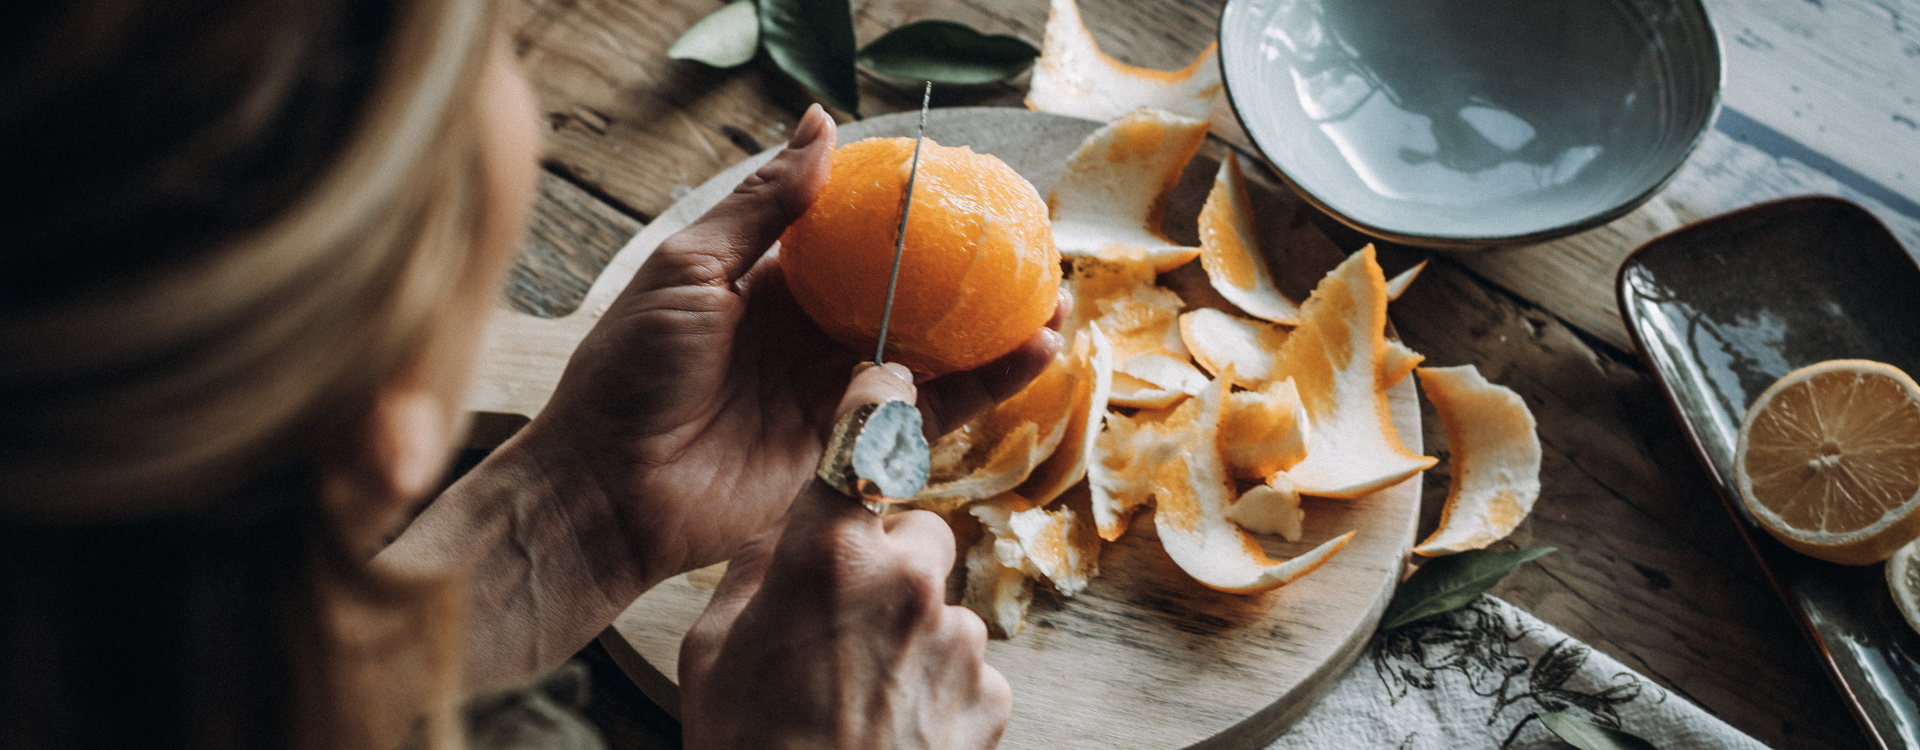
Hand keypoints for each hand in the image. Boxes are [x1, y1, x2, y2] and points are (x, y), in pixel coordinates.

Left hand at [523, 103, 1064, 585]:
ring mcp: (838, 392)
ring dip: (996, 331)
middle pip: (911, 296)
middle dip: (970, 274)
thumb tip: (823, 124)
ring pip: (935, 355)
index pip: (857, 239)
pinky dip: (985, 388)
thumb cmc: (627, 373)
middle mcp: (815, 334)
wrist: (607, 490)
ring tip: (1055, 300)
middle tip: (1030, 245)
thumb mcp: (689, 268)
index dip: (909, 216)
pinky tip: (1031, 357)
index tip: (965, 185)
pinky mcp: (854, 448)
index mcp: (774, 284)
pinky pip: (930, 415)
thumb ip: (764, 205)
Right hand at [678, 365, 1011, 749]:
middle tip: (837, 616)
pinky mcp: (991, 693)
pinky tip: (891, 716)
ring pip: (940, 600)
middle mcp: (907, 580)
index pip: (863, 437)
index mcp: (827, 554)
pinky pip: (965, 660)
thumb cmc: (749, 745)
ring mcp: (958, 639)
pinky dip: (936, 680)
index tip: (889, 372)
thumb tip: (788, 534)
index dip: (876, 397)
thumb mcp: (712, 647)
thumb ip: (759, 571)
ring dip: (909, 626)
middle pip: (910, 530)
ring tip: (856, 686)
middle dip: (883, 559)